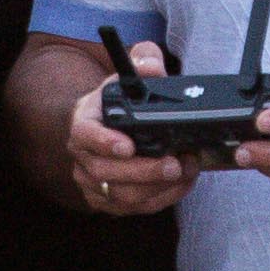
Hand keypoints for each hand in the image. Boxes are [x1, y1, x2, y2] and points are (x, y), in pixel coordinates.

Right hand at [62, 46, 200, 219]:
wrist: (109, 128)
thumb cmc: (119, 103)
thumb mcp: (129, 76)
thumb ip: (144, 62)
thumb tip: (153, 67)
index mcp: (84, 123)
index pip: (85, 134)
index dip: (104, 142)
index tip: (128, 146)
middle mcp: (83, 156)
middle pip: (106, 172)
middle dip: (144, 171)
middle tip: (175, 164)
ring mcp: (93, 183)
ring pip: (122, 196)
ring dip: (158, 187)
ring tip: (186, 170)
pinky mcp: (109, 202)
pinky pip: (135, 209)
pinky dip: (163, 198)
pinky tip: (183, 183)